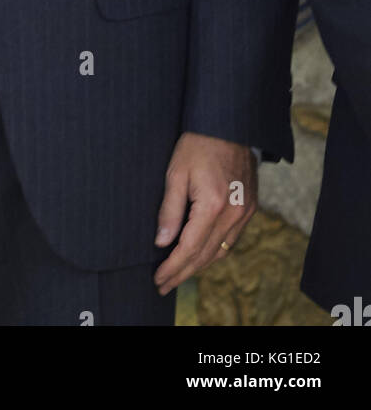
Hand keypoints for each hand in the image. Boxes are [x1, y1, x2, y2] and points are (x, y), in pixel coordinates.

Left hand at [153, 132, 256, 295]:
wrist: (229, 125)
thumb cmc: (198, 145)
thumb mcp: (175, 173)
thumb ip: (170, 210)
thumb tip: (162, 242)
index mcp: (213, 205)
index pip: (189, 248)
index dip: (173, 267)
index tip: (159, 279)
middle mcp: (233, 214)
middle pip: (206, 255)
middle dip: (183, 273)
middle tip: (164, 284)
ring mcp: (245, 212)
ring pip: (221, 251)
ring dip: (199, 266)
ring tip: (178, 274)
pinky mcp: (250, 208)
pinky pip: (231, 240)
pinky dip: (215, 252)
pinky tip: (201, 255)